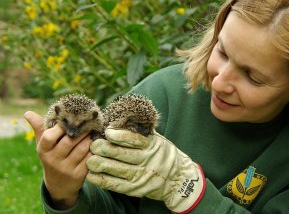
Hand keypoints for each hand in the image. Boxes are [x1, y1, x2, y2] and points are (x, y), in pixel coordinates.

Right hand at [24, 111, 91, 209]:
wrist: (59, 184)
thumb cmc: (52, 156)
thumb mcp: (44, 144)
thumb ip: (39, 128)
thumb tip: (28, 113)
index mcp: (43, 150)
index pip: (49, 136)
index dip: (60, 127)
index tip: (70, 119)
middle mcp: (53, 160)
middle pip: (69, 141)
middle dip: (81, 130)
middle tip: (88, 122)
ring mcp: (66, 169)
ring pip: (82, 148)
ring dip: (89, 138)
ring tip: (93, 131)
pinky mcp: (79, 174)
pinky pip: (89, 157)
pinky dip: (94, 148)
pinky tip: (96, 142)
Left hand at [86, 128, 205, 212]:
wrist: (176, 178)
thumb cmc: (161, 153)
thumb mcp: (156, 139)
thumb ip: (139, 132)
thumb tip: (117, 120)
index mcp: (152, 145)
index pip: (134, 139)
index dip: (120, 135)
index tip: (107, 131)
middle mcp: (148, 160)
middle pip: (124, 154)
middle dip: (106, 149)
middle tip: (93, 145)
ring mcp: (142, 176)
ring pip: (118, 170)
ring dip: (101, 165)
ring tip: (90, 160)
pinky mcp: (135, 189)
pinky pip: (116, 185)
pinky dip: (103, 180)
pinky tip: (92, 175)